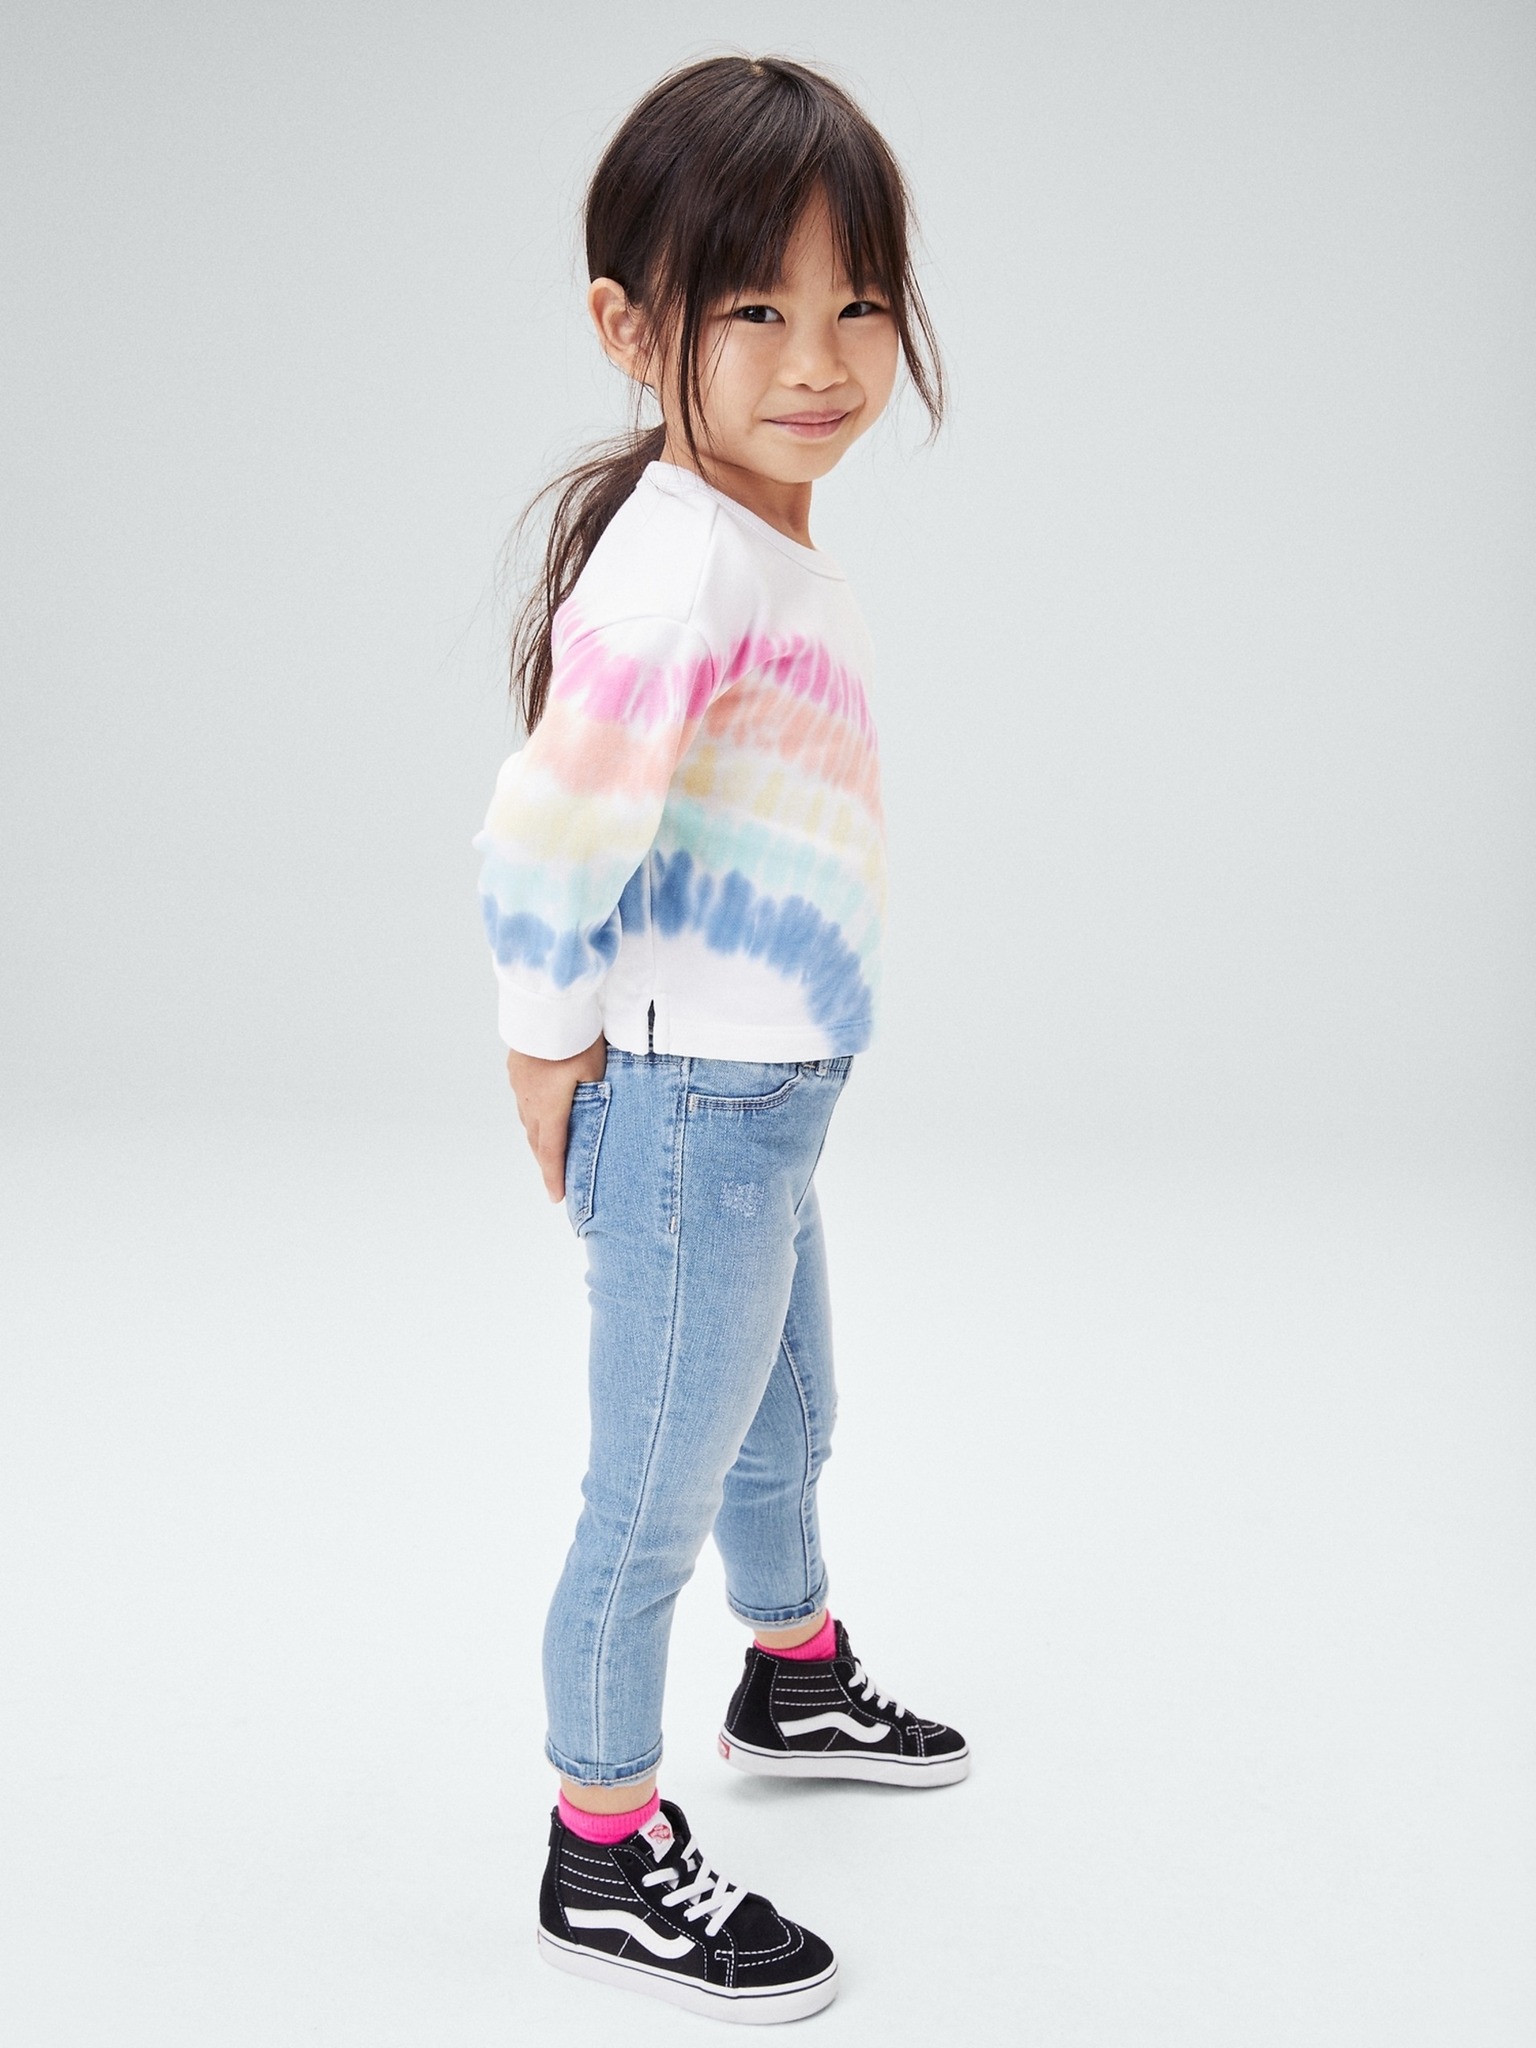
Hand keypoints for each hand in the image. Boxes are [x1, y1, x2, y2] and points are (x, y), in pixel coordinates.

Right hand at [506, 1033, 607, 1201]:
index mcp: (549, 1108)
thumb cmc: (577, 1038)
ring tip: (549, 1148)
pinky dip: (533, 1113)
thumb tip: (600, 1115)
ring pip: (528, 1120)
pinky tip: (540, 1110)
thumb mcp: (596, 1072)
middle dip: (546, 1161)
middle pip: (536, 1140)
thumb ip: (596, 1099)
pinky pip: (524, 1099)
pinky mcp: (516, 1067)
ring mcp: (519, 1083)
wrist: (548, 1005)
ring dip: (539, 1137)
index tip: (556, 1197)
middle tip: (554, 1178)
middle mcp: (529, 1100)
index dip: (554, 1177)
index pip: (552, 1151)